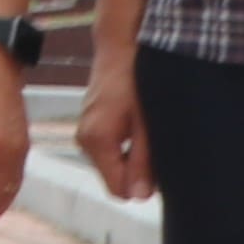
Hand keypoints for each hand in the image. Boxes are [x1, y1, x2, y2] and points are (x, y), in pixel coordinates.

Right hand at [75, 49, 149, 202]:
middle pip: (114, 177)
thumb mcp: (148, 124)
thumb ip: (143, 162)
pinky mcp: (89, 123)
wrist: (120, 48)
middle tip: (156, 143)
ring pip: (112, 162)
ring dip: (131, 155)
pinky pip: (108, 148)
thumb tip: (140, 196)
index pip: (117, 189)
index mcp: (97, 141)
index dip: (141, 185)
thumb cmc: (138, 80)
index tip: (159, 166)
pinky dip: (124, 144)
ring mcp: (84, 130)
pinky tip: (137, 123)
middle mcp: (84, 139)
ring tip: (147, 129)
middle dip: (137, 169)